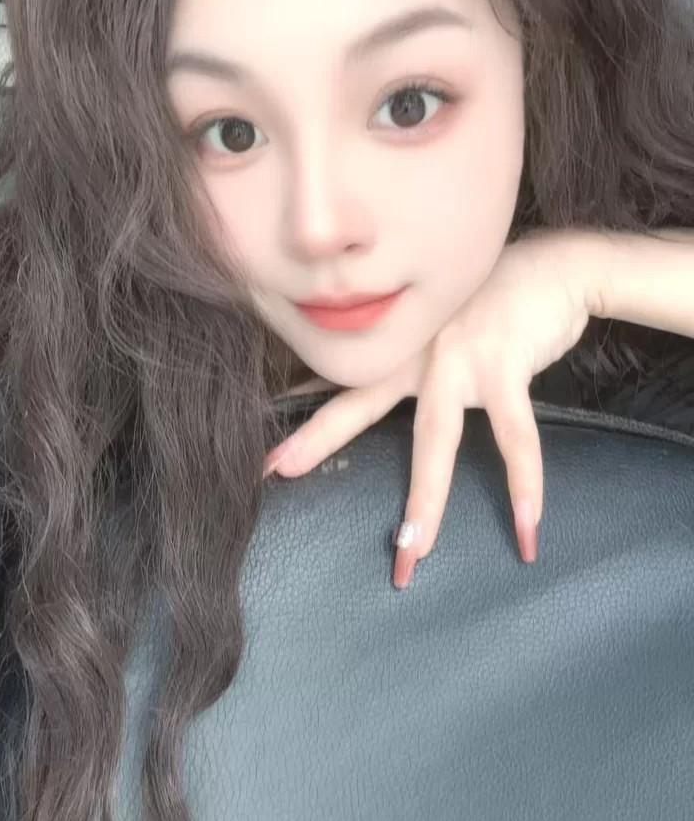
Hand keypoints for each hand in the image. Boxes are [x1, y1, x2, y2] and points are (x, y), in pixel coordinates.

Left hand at [263, 228, 598, 588]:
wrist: (557, 267)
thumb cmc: (497, 304)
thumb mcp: (443, 326)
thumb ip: (411, 358)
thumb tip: (374, 387)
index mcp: (399, 349)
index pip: (337, 384)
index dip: (300, 413)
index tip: (264, 449)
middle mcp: (417, 353)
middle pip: (359, 405)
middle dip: (319, 441)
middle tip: (280, 472)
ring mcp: (459, 358)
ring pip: (435, 441)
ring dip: (426, 502)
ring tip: (415, 553)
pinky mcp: (506, 365)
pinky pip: (515, 437)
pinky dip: (525, 486)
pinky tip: (527, 530)